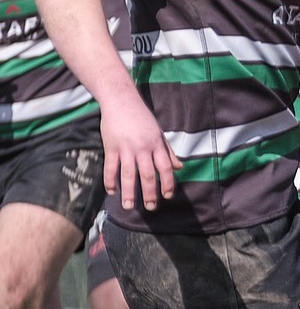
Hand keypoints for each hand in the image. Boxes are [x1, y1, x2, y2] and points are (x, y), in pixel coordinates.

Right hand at [100, 94, 179, 211]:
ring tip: (129, 206)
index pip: (166, 168)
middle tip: (150, 208)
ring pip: (129, 174)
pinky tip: (112, 191)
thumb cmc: (142, 118)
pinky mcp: (111, 147)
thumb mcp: (159, 133)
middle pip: (148, 175)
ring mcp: (126, 148)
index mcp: (157, 145)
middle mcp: (143, 149)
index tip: (167, 196)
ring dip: (129, 192)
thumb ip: (168, 152)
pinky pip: (111, 167)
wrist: (121, 101)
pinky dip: (110, 180)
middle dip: (150, 193)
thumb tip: (179, 167)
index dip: (168, 183)